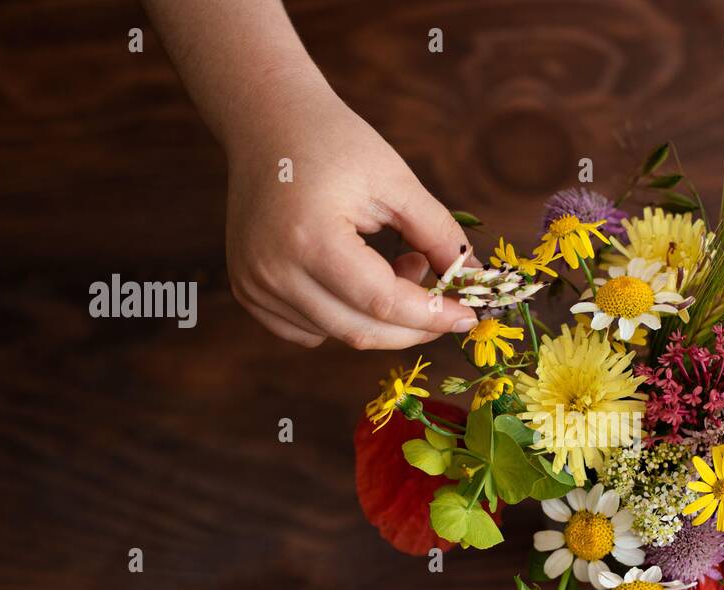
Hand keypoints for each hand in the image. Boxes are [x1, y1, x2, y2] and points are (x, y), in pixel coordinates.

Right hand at [223, 87, 477, 348]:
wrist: (267, 121)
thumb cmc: (334, 142)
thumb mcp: (396, 181)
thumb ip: (438, 235)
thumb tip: (473, 282)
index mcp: (309, 239)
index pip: (382, 302)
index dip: (433, 315)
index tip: (469, 316)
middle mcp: (273, 272)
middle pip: (361, 331)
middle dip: (413, 325)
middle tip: (441, 294)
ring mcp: (254, 286)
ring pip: (339, 335)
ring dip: (382, 317)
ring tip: (395, 263)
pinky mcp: (249, 292)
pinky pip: (311, 331)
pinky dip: (346, 317)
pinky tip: (357, 276)